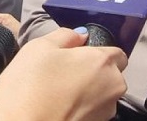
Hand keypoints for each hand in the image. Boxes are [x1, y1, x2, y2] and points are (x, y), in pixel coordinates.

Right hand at [0, 27, 127, 120]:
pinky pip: (94, 111)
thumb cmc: (30, 89)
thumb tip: (79, 36)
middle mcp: (113, 86)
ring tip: (58, 93)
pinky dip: (81, 108)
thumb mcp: (40, 47)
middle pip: (111, 75)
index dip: (97, 53)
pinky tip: (60, 107)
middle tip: (65, 74)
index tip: (79, 57)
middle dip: (93, 73)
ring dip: (88, 92)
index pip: (117, 52)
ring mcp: (107, 110)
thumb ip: (66, 36)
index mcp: (103, 61)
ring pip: (103, 95)